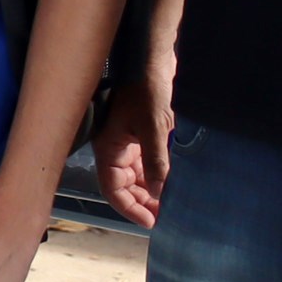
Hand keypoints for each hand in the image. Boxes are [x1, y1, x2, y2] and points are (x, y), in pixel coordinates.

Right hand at [93, 75, 170, 227]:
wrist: (153, 59)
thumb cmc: (147, 89)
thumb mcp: (153, 127)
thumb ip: (156, 161)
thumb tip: (160, 192)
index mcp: (108, 149)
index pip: (113, 189)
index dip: (130, 208)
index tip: (151, 222)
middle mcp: (115, 149)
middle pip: (125, 186)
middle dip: (143, 202)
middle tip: (166, 216)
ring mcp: (128, 142)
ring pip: (136, 176)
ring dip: (151, 190)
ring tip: (171, 203)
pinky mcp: (141, 134)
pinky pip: (146, 162)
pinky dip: (157, 174)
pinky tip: (173, 181)